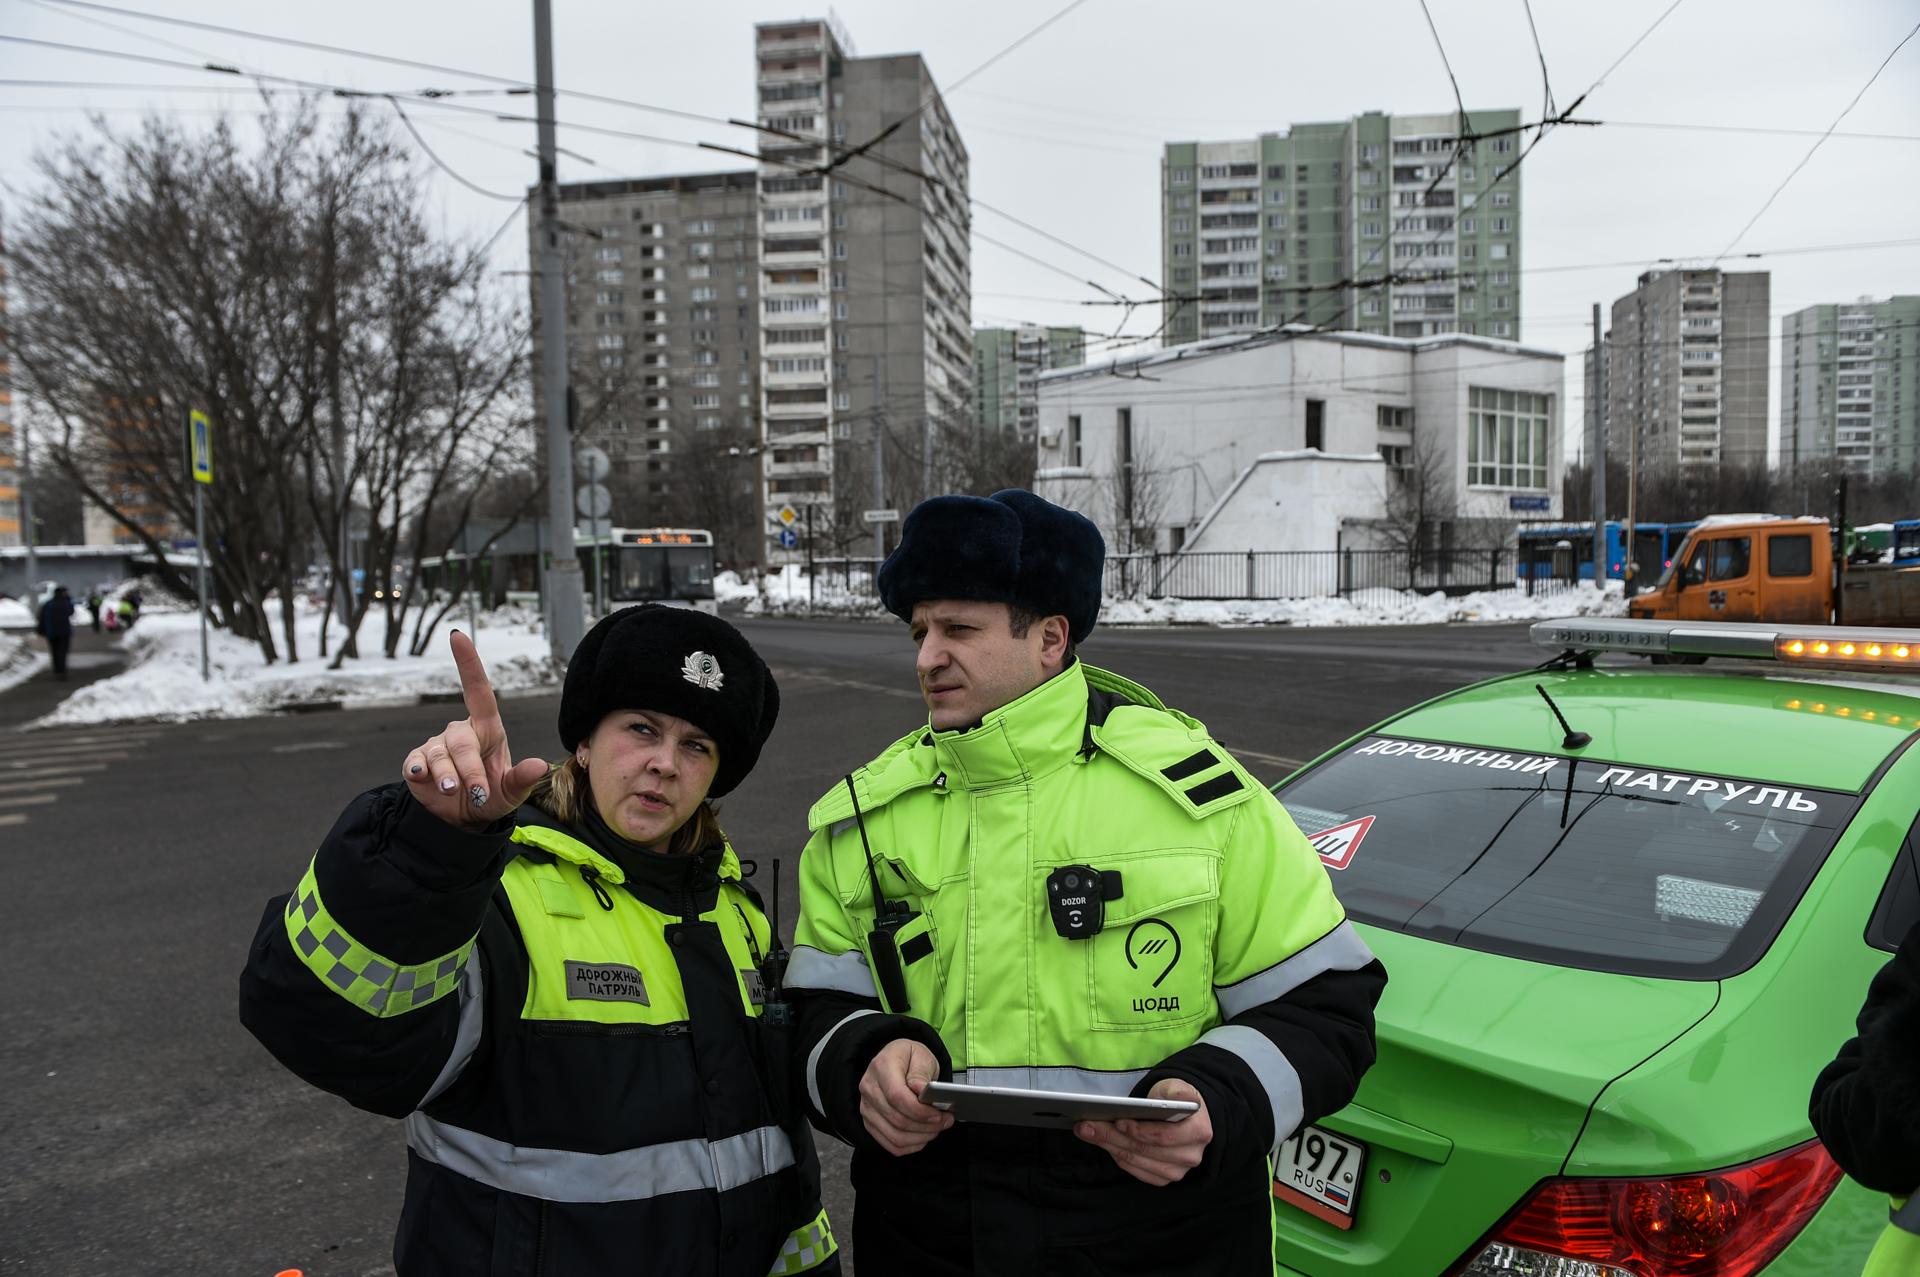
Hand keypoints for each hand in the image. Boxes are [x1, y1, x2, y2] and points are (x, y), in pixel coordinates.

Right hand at [401, 631, 548, 830]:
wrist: (462, 818)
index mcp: (487, 729)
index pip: (478, 691)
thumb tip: (539, 766)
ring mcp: (437, 746)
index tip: (458, 635)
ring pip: (439, 755)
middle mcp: (461, 732)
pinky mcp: (418, 762)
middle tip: (477, 792)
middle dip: (469, 768)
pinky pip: (417, 763)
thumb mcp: (512, 792)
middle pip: (460, 740)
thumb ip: (523, 779)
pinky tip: (423, 779)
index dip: (469, 664)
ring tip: (455, 794)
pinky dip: (421, 773)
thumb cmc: (492, 796)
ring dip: (448, 777)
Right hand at [858, 1039, 952, 1155]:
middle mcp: (869, 1088)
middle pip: (897, 1120)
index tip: (939, 1114)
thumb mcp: (921, 1056)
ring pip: (895, 1136)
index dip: (919, 1111)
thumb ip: (921, 1075)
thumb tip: (923, 1093)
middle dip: (926, 1126)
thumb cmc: (910, 1059)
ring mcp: (867, 1108)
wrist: (895, 1062)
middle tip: (946, 1121)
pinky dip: (912, 1145)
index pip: (897, 1097)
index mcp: (881, 1067)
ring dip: (921, 1137)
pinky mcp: (870, 1124)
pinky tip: (924, 1136)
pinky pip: (891, 1144)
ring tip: (937, 1128)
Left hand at [1074, 1078, 1212, 1185]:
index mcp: (1198, 1132)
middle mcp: (1190, 1156)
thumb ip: (1177, 1092)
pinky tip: (1104, 1143)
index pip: (1163, 1137)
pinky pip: (1135, 1170)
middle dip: (1112, 1136)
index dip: (1138, 1131)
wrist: (1182, 1116)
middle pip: (1145, 1150)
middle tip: (1086, 1125)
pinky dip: (1117, 1156)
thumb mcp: (1176, 1087)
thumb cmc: (1175, 1099)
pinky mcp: (1163, 1178)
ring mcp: (1177, 1171)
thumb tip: (1179, 1099)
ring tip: (1088, 1131)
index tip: (1117, 1120)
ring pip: (1136, 1161)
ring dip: (1109, 1146)